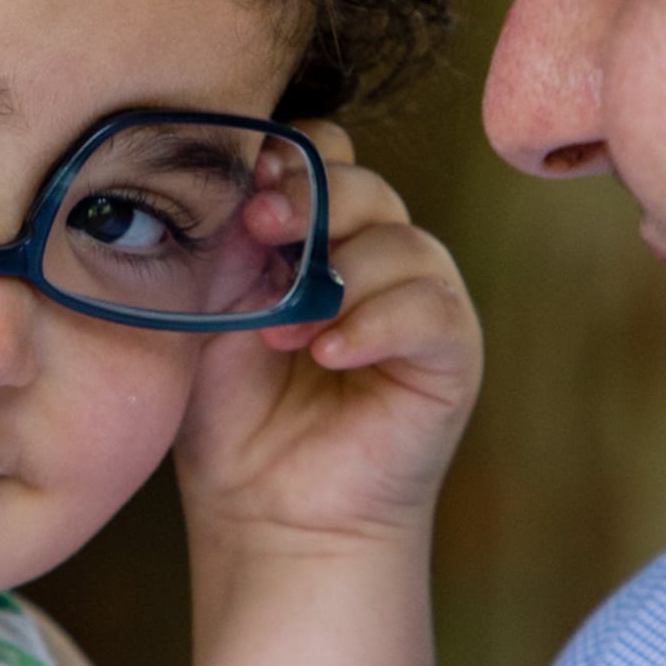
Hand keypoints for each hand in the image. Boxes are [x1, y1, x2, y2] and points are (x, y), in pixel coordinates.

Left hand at [169, 124, 481, 557]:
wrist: (265, 510)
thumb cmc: (232, 413)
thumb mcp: (214, 311)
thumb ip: (235, 245)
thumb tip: (252, 181)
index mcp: (322, 235)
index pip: (327, 156)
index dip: (291, 158)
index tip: (245, 183)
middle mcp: (378, 258)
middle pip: (366, 186)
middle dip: (314, 200)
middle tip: (263, 228)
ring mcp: (420, 303)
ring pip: (402, 243)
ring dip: (339, 277)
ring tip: (286, 333)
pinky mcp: (451, 355)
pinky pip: (432, 310)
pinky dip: (377, 323)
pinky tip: (330, 354)